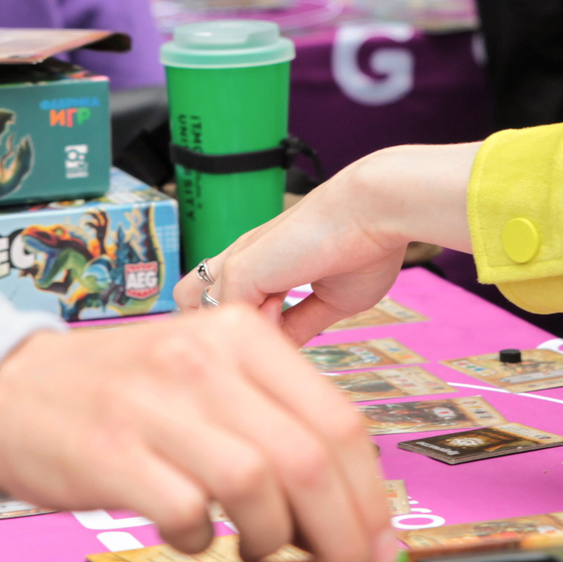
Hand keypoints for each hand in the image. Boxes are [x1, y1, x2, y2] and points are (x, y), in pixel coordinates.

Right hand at [0, 306, 395, 561]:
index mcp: (241, 334)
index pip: (339, 419)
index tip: (381, 544)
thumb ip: (273, 422)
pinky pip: (188, 515)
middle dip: (342, 535)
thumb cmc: (115, 391)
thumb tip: (348, 505)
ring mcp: (157, 406)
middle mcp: (205, 361)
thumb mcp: (203, 375)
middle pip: (310, 459)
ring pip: (260, 486)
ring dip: (273, 538)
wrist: (3, 386)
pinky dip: (201, 541)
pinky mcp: (112, 454)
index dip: (370, 496)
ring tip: (255, 546)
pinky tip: (191, 535)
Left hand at [181, 143, 479, 342]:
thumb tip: (283, 349)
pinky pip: (224, 314)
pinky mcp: (241, 268)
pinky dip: (249, 327)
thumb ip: (301, 323)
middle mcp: (241, 257)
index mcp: (261, 261)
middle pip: (188, 298)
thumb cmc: (366, 247)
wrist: (374, 212)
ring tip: (271, 328)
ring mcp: (237, 262)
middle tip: (255, 338)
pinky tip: (280, 315)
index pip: (218, 296)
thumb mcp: (331, 299)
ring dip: (228, 331)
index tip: (270, 338)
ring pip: (197, 309)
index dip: (234, 324)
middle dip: (212, 327)